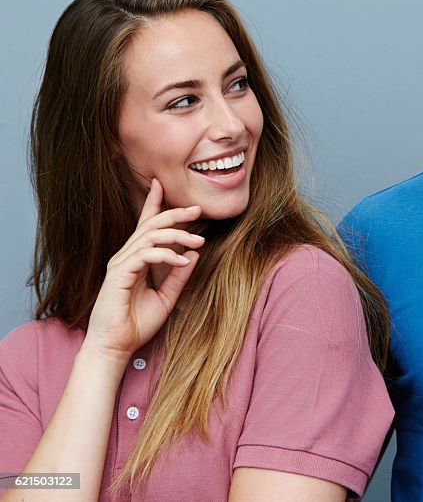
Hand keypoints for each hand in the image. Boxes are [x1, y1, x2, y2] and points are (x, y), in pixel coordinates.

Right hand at [82, 178, 204, 364]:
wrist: (115, 346)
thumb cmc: (137, 324)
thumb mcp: (166, 297)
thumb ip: (179, 276)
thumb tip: (193, 253)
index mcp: (136, 259)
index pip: (145, 225)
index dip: (153, 204)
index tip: (161, 184)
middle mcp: (126, 257)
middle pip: (151, 225)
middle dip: (175, 213)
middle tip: (198, 209)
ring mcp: (121, 264)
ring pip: (149, 236)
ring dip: (177, 235)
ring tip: (199, 240)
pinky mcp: (119, 275)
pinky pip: (144, 255)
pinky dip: (165, 254)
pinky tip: (181, 260)